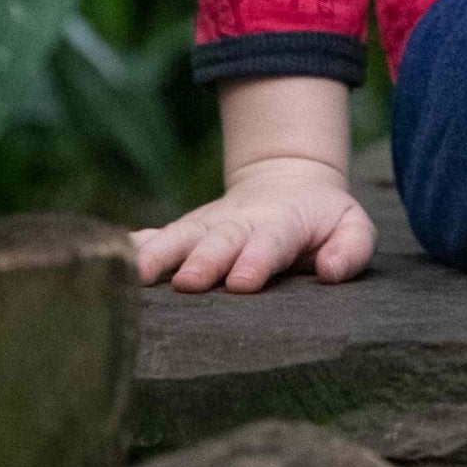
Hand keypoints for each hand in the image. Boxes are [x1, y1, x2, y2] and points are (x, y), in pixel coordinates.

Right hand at [131, 155, 375, 292]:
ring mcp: (210, 226)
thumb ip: (350, 249)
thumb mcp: (352, 227)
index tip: (243, 282)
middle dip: (205, 260)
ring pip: (182, 237)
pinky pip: (159, 236)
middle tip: (189, 282)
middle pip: (222, 240)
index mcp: (286, 223)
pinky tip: (113, 255)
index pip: (274, 240)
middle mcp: (243, 222)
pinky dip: (136, 245)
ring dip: (161, 253)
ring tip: (137, 274)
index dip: (259, 258)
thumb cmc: (324, 221)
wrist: (289, 183)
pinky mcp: (188, 232)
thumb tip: (331, 270)